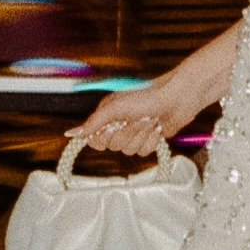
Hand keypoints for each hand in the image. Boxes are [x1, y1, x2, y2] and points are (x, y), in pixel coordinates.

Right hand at [65, 82, 181, 160]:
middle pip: (113, 146)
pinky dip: (152, 141)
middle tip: (136, 119)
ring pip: (130, 151)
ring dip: (140, 136)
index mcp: (108, 115)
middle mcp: (120, 124)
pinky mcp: (149, 139)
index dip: (102, 138)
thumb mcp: (116, 108)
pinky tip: (157, 128)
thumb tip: (71, 134)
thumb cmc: (147, 97)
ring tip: (149, 121)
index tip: (112, 129)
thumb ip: (93, 122)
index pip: (95, 139)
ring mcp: (135, 133)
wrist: (178, 98)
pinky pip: (145, 152)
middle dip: (126, 134)